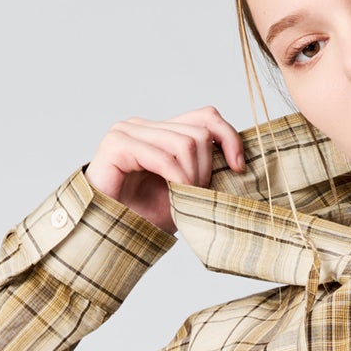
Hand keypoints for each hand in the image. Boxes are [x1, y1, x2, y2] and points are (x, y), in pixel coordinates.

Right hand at [83, 107, 245, 234]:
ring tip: (184, 198)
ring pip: (185, 143)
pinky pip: (163, 156)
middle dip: (206, 169)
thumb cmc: (145, 216)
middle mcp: (144, 126)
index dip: (229, 137)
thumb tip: (240, 161)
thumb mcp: (186, 192)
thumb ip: (205, 171)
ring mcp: (128, 131)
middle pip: (199, 133)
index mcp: (161, 132)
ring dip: (193, 177)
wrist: (110, 233)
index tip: (238, 168)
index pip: (206, 116)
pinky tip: (175, 193)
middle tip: (197, 195)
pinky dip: (177, 178)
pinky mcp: (117, 145)